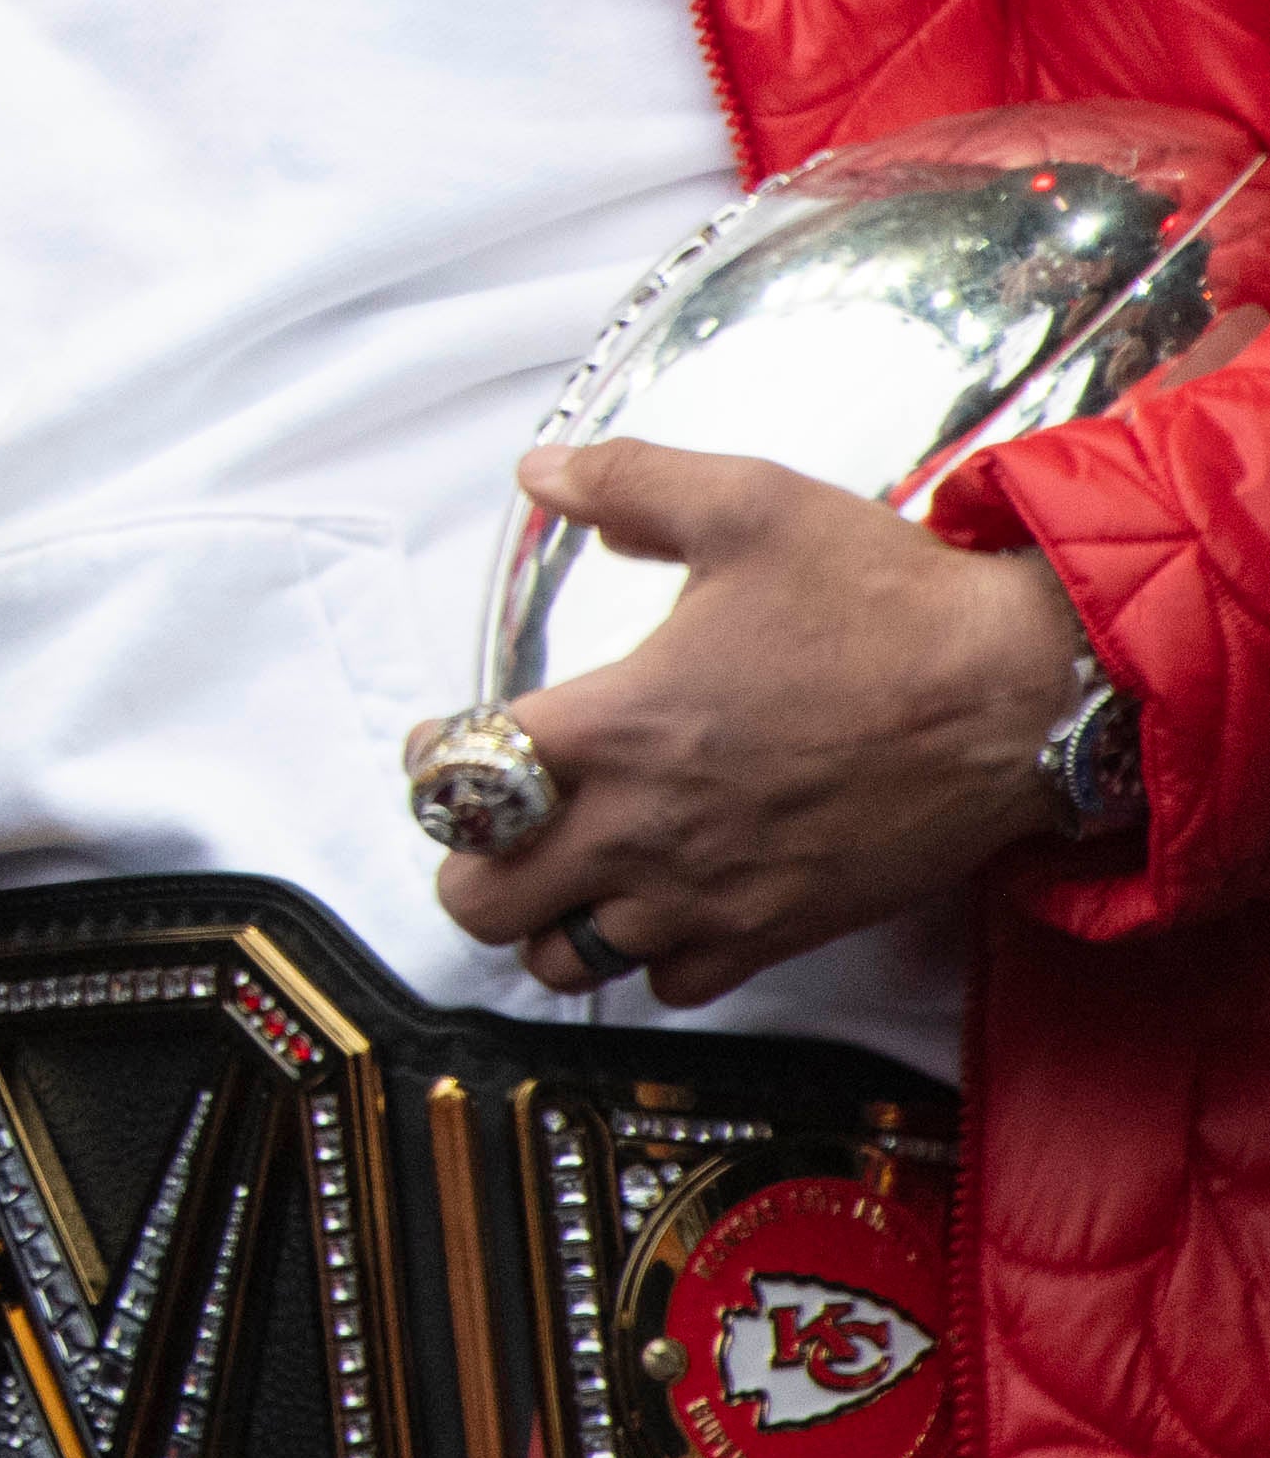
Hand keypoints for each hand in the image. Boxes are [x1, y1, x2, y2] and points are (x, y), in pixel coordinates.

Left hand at [430, 445, 1099, 1001]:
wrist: (1023, 697)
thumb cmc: (887, 602)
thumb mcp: (747, 503)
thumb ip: (627, 483)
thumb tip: (542, 473)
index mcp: (610, 727)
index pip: (455, 785)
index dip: (434, 765)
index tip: (457, 739)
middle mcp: (641, 830)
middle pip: (481, 904)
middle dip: (471, 863)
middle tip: (502, 817)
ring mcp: (706, 895)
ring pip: (565, 960)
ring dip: (548, 919)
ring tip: (571, 865)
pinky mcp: (776, 932)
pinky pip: (671, 984)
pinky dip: (647, 955)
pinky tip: (660, 901)